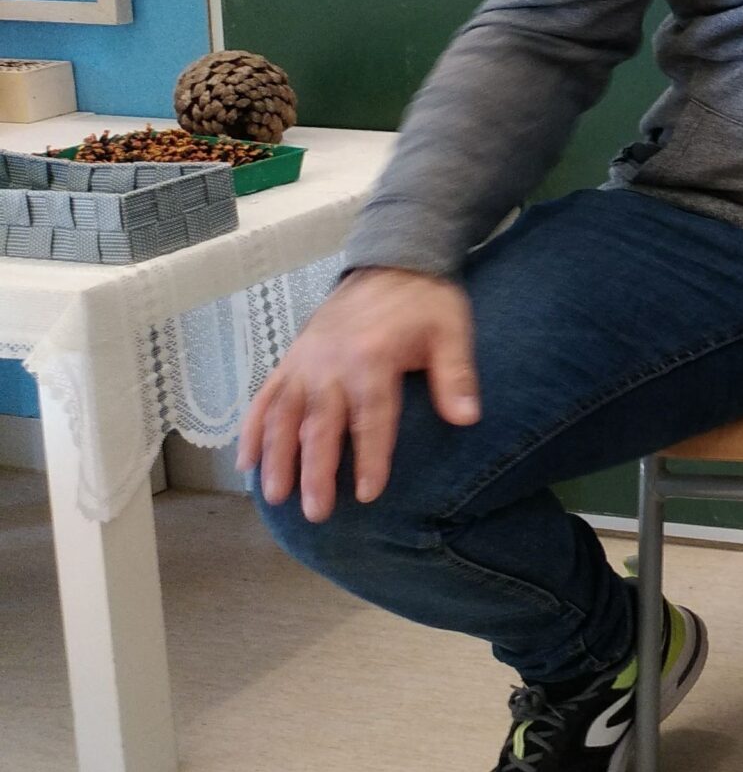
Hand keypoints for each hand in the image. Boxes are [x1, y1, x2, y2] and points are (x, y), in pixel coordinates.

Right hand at [238, 267, 478, 522]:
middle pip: (320, 425)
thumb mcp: (452, 331)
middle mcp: (331, 362)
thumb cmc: (425, 301)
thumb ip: (457, 376)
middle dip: (316, 471)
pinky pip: (265, 397)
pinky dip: (252, 429)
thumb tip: (468, 419)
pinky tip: (245, 462)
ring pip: (283, 416)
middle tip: (315, 512)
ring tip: (274, 496)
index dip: (370, 458)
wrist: (392, 259)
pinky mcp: (292, 358)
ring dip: (276, 457)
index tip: (368, 494)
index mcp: (372, 358)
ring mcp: (305, 361)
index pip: (372, 418)